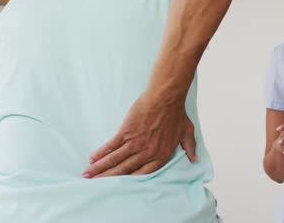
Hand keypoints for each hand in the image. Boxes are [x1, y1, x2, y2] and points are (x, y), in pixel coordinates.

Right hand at [82, 90, 196, 177]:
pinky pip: (111, 146)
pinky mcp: (127, 132)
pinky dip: (101, 153)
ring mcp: (135, 143)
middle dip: (109, 178)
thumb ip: (190, 147)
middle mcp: (147, 153)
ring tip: (88, 175)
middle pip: (125, 170)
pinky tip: (93, 159)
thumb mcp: (187, 131)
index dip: (129, 181)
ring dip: (100, 169)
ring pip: (115, 160)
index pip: (143, 174)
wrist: (166, 97)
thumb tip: (195, 159)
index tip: (119, 186)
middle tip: (97, 185)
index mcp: (161, 155)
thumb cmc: (177, 113)